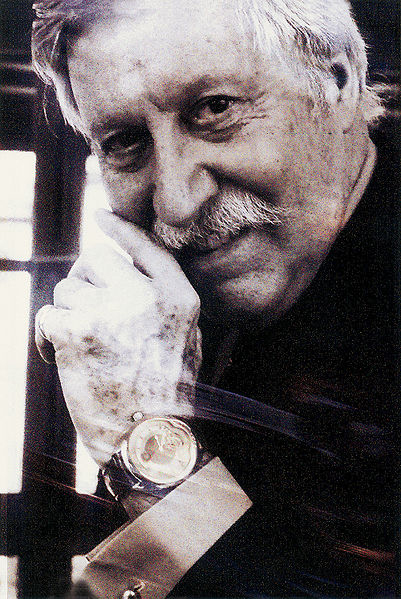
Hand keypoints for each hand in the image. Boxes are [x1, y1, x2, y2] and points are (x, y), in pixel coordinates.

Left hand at [35, 210, 201, 466]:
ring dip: (67, 316)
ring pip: (66, 291)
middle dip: (83, 283)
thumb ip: (160, 301)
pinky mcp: (75, 332)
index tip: (100, 215)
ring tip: (83, 349)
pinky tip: (57, 358)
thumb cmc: (164, 394)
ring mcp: (109, 311)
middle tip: (85, 312)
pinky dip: (45, 336)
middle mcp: (144, 296)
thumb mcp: (183, 338)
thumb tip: (121, 276)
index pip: (146, 248)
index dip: (121, 231)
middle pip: (94, 261)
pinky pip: (46, 315)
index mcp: (176, 296)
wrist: (147, 439)